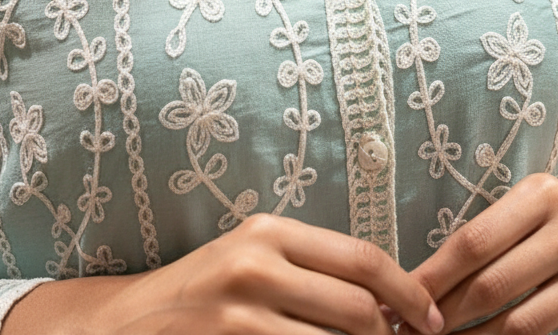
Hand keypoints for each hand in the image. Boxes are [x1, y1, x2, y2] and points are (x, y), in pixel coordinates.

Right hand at [3, 213, 444, 334]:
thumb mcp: (253, 260)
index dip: (409, 293)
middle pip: (358, 310)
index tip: (433, 320)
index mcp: (269, 231)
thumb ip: (312, 270)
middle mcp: (255, 265)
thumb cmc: (203, 293)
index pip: (363, 258)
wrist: (124, 326)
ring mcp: (239, 314)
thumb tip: (389, 303)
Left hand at [401, 174, 557, 334]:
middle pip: (494, 287)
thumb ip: (484, 238)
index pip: (474, 242)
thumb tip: (421, 284)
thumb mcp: (525, 208)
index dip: (434, 277)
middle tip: (416, 331)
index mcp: (543, 195)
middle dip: (448, 316)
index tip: (403, 301)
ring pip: (524, 327)